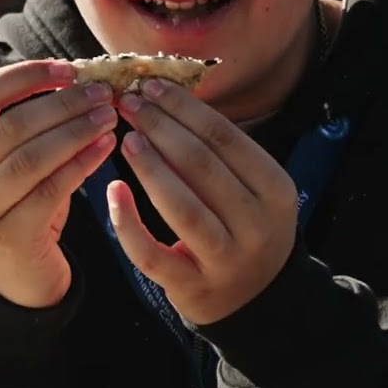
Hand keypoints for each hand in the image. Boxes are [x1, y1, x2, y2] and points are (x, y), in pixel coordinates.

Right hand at [0, 60, 118, 307]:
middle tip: (103, 93)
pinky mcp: (9, 236)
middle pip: (12, 124)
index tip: (69, 68)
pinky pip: (52, 190)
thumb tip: (75, 73)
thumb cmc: (18, 202)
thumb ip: (24, 120)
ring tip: (110, 116)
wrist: (11, 278)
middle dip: (63, 103)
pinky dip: (83, 163)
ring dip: (76, 131)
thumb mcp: (6, 159)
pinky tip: (107, 147)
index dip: (27, 75)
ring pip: (31, 157)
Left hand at [110, 79, 298, 325]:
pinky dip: (129, 222)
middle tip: (130, 104)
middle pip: (202, 166)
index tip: (152, 86)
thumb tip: (168, 98)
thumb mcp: (253, 189)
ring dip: (149, 167)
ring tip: (126, 138)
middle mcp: (256, 223)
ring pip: (181, 207)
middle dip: (161, 128)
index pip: (225, 138)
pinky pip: (154, 253)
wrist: (258, 301)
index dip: (185, 108)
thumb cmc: (246, 228)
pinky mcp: (193, 286)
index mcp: (275, 189)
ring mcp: (225, 258)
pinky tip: (112, 192)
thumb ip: (221, 152)